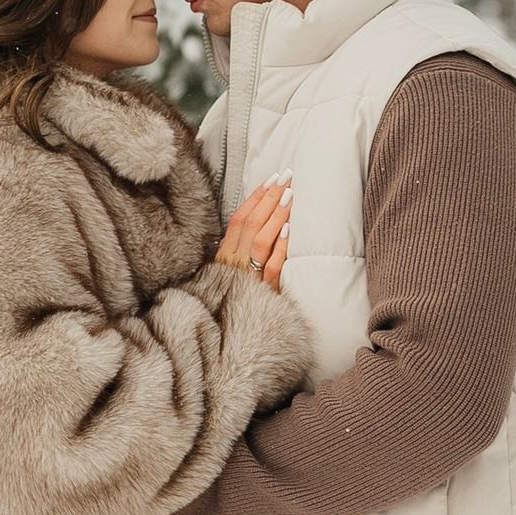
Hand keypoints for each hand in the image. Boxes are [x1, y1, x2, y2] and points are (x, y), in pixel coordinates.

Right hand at [215, 176, 290, 290]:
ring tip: (291, 195)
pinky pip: (272, 267)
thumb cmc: (231, 299)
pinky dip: (279, 248)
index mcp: (224, 256)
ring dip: (276, 215)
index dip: (256, 197)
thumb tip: (256, 219)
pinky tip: (288, 230)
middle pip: (251, 224)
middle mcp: (233, 264)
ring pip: (261, 240)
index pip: (239, 219)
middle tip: (287, 177)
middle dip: (270, 198)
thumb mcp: (228, 271)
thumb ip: (238, 248)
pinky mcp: (263, 293)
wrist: (233, 337)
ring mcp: (248, 278)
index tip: (272, 178)